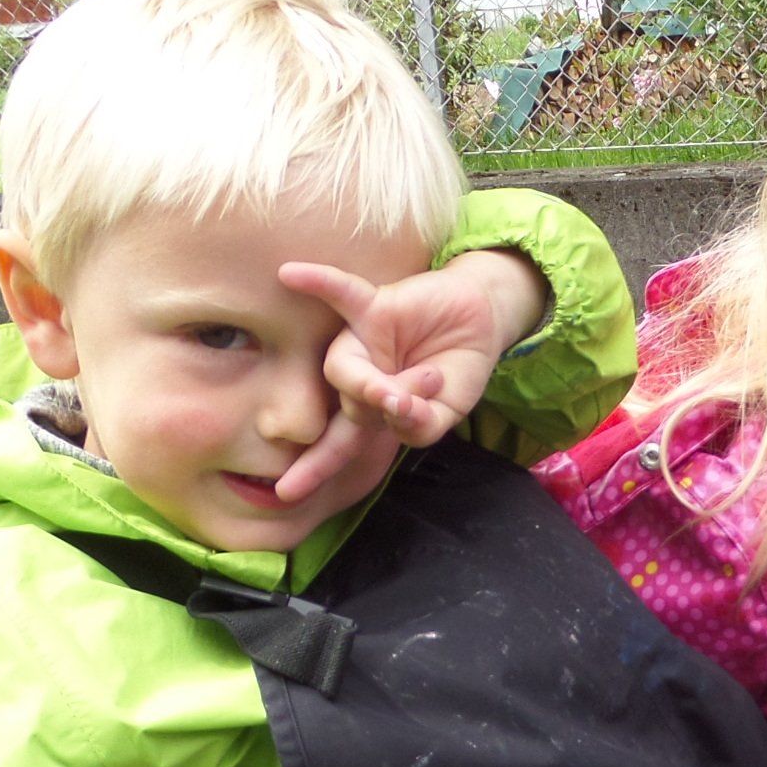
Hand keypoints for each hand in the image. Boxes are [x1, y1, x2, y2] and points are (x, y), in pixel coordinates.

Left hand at [273, 249, 551, 504]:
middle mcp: (358, 377)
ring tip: (427, 379)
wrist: (481, 321)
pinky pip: (343, 294)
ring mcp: (362, 343)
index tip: (285, 493)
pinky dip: (320, 283)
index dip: (316, 467)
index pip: (340, 444)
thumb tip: (397, 408)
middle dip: (387, 412)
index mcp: (372, 410)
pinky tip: (290, 274)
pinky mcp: (375, 308)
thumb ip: (422, 425)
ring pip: (343, 371)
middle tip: (417, 403)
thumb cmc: (456, 369)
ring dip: (378, 384)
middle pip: (348, 408)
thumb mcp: (448, 413)